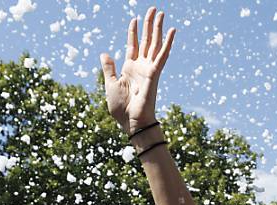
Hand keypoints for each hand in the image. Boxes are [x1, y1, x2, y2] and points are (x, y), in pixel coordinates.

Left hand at [99, 7, 174, 133]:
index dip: (133, 32)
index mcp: (129, 68)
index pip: (133, 45)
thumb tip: (104, 53)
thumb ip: (109, 68)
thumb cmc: (120, 108)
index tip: (135, 18)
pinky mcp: (155, 73)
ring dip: (158, 28)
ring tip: (161, 13)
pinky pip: (162, 55)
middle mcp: (141, 66)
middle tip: (153, 9)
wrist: (130, 122)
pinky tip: (172, 30)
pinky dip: (168, 42)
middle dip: (149, 24)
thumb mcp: (110, 84)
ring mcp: (149, 68)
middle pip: (146, 40)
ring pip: (155, 43)